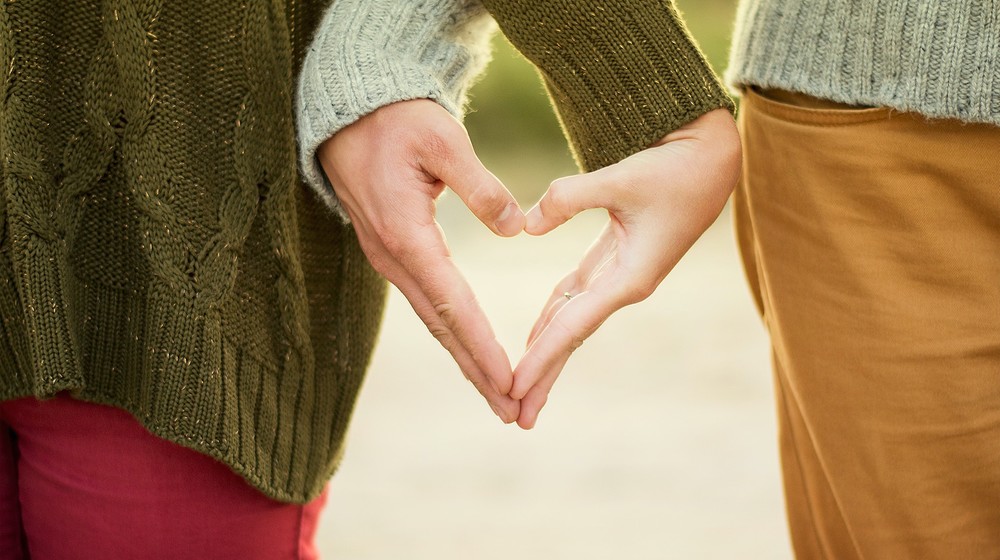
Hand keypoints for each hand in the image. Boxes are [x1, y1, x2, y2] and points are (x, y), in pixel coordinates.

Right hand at [317, 99, 524, 422]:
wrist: (348, 112)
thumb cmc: (397, 120)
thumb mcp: (442, 139)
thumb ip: (480, 185)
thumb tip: (516, 228)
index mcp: (406, 234)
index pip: (452, 304)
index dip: (482, 346)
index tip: (509, 381)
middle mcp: (393, 256)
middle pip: (441, 327)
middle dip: (477, 371)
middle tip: (511, 410)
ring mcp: (388, 258)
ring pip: (433, 320)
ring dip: (465, 359)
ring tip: (498, 394)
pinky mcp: (392, 252)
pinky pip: (426, 302)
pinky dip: (452, 332)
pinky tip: (470, 350)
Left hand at [511, 108, 741, 428]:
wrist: (711, 158)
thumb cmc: (675, 168)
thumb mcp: (622, 178)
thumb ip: (569, 198)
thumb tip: (525, 226)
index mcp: (630, 278)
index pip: (573, 327)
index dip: (541, 358)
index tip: (513, 388)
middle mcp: (624, 285)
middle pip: (572, 338)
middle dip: (544, 376)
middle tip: (515, 416)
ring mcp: (620, 275)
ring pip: (572, 321)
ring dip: (546, 353)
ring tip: (520, 388)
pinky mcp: (616, 259)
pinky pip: (576, 297)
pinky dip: (553, 317)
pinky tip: (535, 336)